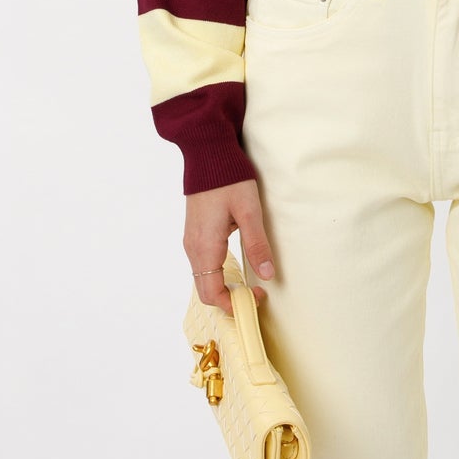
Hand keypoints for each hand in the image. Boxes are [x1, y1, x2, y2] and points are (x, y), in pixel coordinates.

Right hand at [185, 177, 276, 312]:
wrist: (207, 154)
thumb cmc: (228, 179)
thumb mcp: (249, 211)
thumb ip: (257, 245)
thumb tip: (267, 276)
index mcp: (205, 246)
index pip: (212, 293)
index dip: (233, 304)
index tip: (257, 298)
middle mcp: (193, 248)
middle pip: (205, 290)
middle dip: (229, 299)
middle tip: (256, 294)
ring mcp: (191, 240)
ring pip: (203, 278)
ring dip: (224, 287)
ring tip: (249, 284)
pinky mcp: (195, 233)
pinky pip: (203, 265)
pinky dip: (218, 275)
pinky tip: (237, 268)